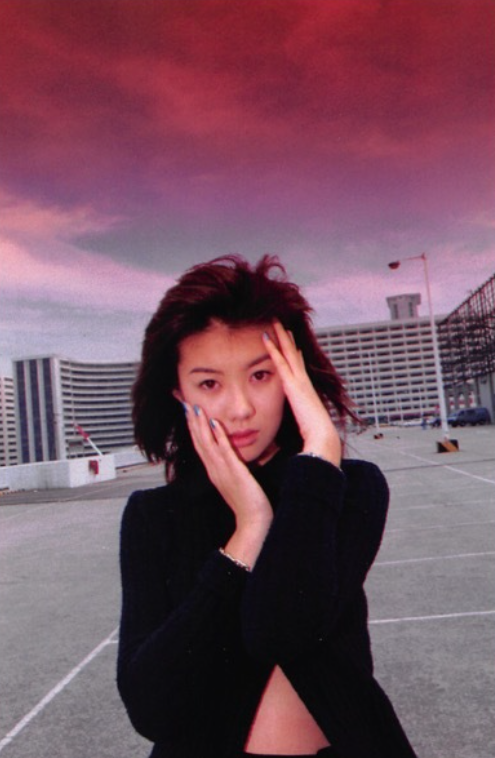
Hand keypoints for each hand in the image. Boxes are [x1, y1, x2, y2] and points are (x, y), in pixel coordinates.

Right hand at [183, 403, 272, 563]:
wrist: (253, 523)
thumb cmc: (248, 504)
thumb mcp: (235, 482)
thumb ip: (230, 468)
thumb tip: (229, 456)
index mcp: (214, 471)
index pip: (200, 445)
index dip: (192, 428)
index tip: (188, 411)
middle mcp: (214, 470)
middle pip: (198, 442)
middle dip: (191, 422)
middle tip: (184, 403)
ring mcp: (222, 471)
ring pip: (207, 444)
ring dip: (200, 425)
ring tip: (195, 407)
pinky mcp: (234, 473)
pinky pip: (224, 451)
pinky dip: (218, 436)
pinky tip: (215, 423)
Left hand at [263, 321, 340, 465]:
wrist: (322, 436)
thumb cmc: (314, 434)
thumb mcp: (306, 422)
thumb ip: (301, 418)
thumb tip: (301, 420)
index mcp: (304, 389)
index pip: (298, 365)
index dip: (294, 351)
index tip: (290, 340)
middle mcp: (303, 380)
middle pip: (294, 353)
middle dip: (287, 337)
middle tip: (281, 321)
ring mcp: (299, 380)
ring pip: (288, 352)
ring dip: (281, 335)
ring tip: (274, 320)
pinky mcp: (292, 384)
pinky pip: (280, 361)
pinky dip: (273, 349)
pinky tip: (265, 338)